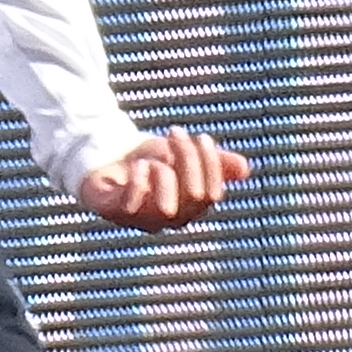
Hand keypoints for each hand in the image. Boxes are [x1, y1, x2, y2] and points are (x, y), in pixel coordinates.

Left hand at [77, 128, 250, 232]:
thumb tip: (245, 169)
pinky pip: (133, 206)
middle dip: (188, 161)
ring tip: (156, 153)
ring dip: (165, 172)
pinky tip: (139, 167)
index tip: (202, 136)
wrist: (106, 156)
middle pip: (192, 197)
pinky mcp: (113, 211)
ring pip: (167, 206)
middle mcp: (168, 220)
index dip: (210, 165)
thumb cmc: (149, 160)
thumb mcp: (181, 154)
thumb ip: (212, 162)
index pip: (211, 193)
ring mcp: (141, 219)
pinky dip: (140, 183)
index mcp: (189, 208)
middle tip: (176, 131)